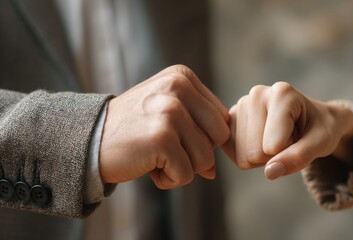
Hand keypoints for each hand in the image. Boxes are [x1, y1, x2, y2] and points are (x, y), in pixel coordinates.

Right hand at [99, 65, 229, 188]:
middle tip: (165, 148)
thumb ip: (197, 135)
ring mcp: (170, 112)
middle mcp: (178, 88)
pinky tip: (146, 165)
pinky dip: (168, 179)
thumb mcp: (167, 117)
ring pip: (205, 160)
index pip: (221, 118)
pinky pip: (186, 175)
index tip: (173, 136)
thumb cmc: (132, 130)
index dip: (202, 137)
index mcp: (182, 76)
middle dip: (196, 153)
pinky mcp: (162, 138)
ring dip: (181, 168)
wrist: (87, 139)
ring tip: (153, 155)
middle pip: (219, 137)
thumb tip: (213, 170)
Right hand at [222, 82, 352, 179]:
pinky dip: (247, 155)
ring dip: (262, 157)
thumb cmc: (319, 129)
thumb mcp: (322, 144)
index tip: (300, 136)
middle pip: (255, 153)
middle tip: (288, 140)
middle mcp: (257, 94)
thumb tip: (269, 173)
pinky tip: (260, 141)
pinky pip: (231, 152)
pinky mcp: (229, 119)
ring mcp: (240, 105)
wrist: (311, 119)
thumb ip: (299, 157)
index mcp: (282, 94)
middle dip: (274, 156)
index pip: (273, 146)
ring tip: (277, 139)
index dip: (289, 151)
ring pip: (243, 157)